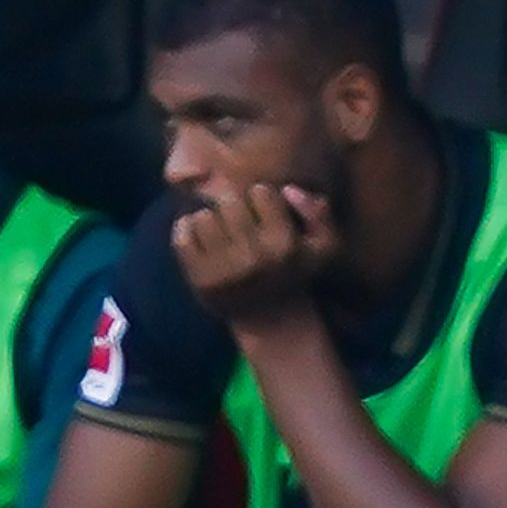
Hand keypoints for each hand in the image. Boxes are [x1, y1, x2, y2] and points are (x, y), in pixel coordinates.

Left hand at [171, 185, 337, 331]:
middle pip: (228, 202)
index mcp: (284, 245)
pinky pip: (181, 236)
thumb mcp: (324, 246)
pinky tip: (203, 241)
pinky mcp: (199, 279)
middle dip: (233, 207)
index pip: (260, 192)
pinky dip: (187, 232)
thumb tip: (288, 190)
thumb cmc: (293, 271)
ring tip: (221, 233)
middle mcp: (253, 257)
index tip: (263, 214)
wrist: (269, 317)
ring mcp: (224, 269)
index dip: (261, 199)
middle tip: (238, 223)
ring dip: (210, 219)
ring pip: (203, 216)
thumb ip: (318, 212)